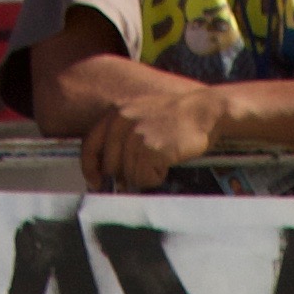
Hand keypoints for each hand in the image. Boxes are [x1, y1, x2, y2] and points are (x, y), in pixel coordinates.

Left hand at [75, 69, 223, 187]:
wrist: (204, 111)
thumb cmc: (176, 119)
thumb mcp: (141, 117)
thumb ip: (121, 137)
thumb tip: (110, 173)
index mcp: (116, 114)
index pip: (89, 145)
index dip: (90, 168)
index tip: (96, 182)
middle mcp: (121, 123)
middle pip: (110, 167)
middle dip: (125, 176)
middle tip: (145, 171)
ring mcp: (135, 136)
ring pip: (129, 175)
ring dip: (146, 175)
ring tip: (162, 159)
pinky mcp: (150, 149)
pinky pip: (144, 178)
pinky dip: (156, 177)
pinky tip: (167, 163)